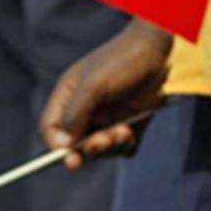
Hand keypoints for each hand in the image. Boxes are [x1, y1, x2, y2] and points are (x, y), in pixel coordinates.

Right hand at [39, 19, 172, 169]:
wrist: (160, 52)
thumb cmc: (122, 61)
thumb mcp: (93, 85)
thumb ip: (74, 114)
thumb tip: (61, 144)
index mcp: (69, 97)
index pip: (51, 130)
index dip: (57, 147)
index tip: (71, 159)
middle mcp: (86, 111)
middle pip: (75, 146)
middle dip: (89, 148)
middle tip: (104, 140)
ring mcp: (108, 120)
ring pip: (100, 151)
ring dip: (110, 147)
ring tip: (124, 131)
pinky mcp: (129, 126)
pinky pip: (122, 150)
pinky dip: (125, 146)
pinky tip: (131, 131)